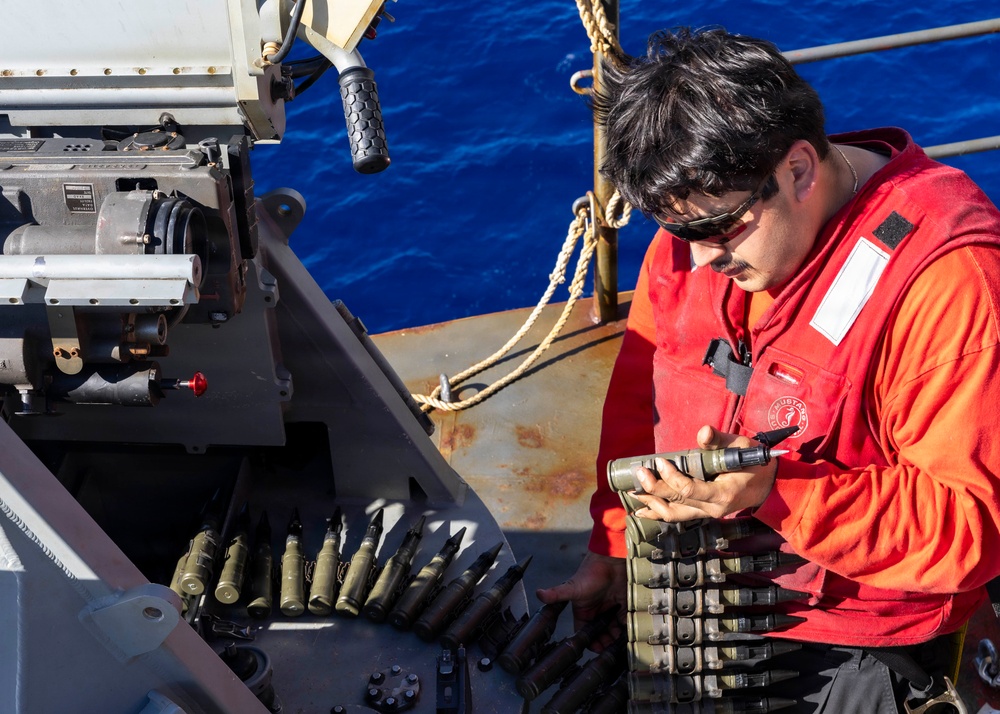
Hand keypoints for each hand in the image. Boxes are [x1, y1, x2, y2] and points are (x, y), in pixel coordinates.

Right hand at [535, 551, 625, 651]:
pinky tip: (630, 634)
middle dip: (606, 643)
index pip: (585, 635)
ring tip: (623, 642)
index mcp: (582, 613)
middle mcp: (596, 614)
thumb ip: (556, 594)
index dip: (591, 644)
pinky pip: (625, 624)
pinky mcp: (623, 608)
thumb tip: (538, 593)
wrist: (611, 560)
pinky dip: (627, 630)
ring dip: (617, 639)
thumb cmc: (590, 573)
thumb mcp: (572, 587)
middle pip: (601, 636)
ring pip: (614, 633)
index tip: (598, 649)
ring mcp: (610, 611)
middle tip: (613, 647)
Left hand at [631, 425, 777, 521]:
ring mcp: (707, 512)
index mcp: (723, 493)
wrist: (768, 485)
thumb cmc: (754, 462)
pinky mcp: (702, 512)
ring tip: (635, 492)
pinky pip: (678, 516)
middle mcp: (713, 508)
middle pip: (677, 502)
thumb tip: (703, 432)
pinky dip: (659, 513)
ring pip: (674, 514)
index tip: (659, 461)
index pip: (689, 490)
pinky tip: (643, 510)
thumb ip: (719, 440)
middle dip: (654, 488)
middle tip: (639, 473)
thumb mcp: (740, 446)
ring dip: (652, 504)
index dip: (670, 477)